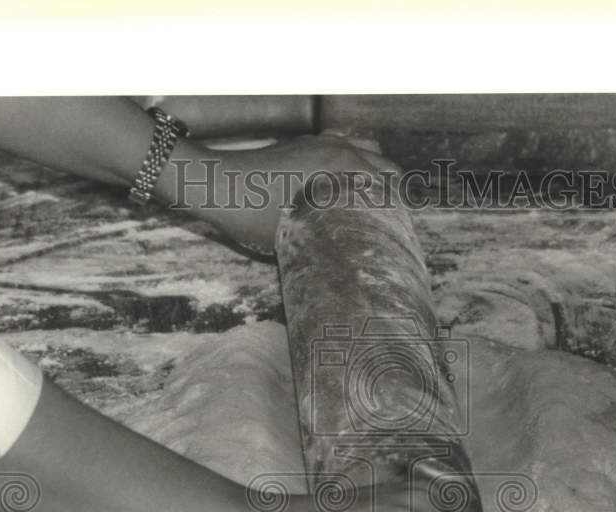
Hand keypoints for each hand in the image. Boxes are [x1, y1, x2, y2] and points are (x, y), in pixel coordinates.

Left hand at [199, 134, 399, 256]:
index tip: (404, 232)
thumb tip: (342, 264)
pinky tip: (345, 193)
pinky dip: (354, 168)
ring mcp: (319, 143)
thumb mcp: (291, 235)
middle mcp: (336, 148)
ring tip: (376, 207)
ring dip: (375, 176)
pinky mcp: (303, 146)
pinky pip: (343, 152)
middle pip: (385, 167)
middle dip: (394, 192)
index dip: (401, 209)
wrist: (211, 182)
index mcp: (341, 165)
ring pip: (365, 155)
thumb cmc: (250, 211)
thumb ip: (322, 242)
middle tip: (394, 224)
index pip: (391, 184)